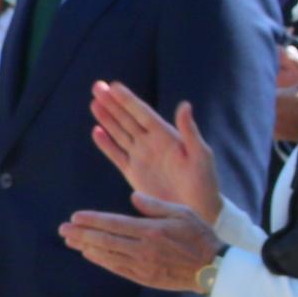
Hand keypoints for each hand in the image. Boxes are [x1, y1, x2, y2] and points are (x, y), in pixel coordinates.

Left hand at [58, 202, 222, 292]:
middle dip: (81, 234)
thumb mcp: (182, 212)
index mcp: (151, 230)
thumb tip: (132, 197)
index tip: (75, 217)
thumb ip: (154, 205)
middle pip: (105, 240)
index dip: (92, 220)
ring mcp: (143, 265)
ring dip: (86, 247)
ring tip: (70, 241)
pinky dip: (101, 261)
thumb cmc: (200, 236)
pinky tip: (89, 254)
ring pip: (108, 255)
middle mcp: (143, 248)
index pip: (114, 224)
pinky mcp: (145, 278)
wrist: (214, 268)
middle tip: (62, 229)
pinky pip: (117, 269)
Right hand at [88, 83, 222, 226]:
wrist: (196, 210)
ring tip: (94, 103)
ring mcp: (141, 157)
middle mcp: (151, 142)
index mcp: (166, 136)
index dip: (128, 100)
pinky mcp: (133, 173)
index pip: (142, 113)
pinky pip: (116, 155)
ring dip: (106, 118)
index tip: (114, 85)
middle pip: (127, 118)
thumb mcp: (201, 155)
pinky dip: (106, 144)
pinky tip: (96, 131)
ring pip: (119, 133)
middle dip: (112, 103)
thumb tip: (185, 104)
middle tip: (97, 86)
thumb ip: (189, 130)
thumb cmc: (204, 182)